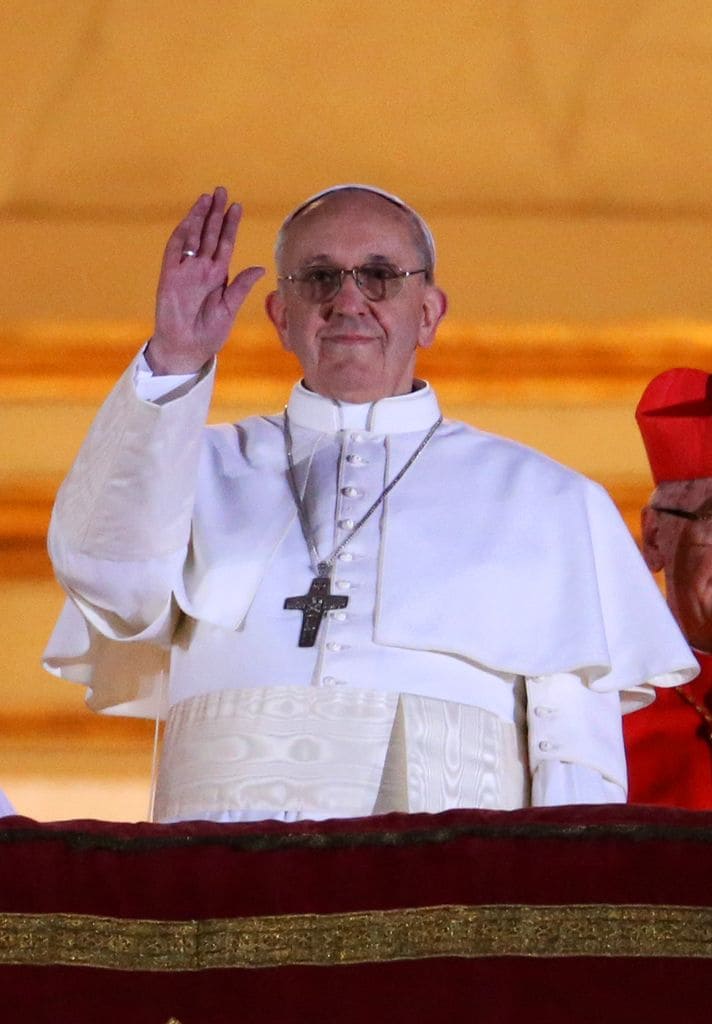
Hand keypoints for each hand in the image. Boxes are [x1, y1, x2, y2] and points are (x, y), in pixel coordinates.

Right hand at [147, 187, 264, 373]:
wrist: (188, 348)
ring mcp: (185, 270)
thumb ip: (241, 287)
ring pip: (193, 237)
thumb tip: (261, 268)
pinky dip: (182, 233)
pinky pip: (175, 249)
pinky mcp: (170, 275)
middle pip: (209, 234)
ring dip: (199, 217)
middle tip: (221, 191)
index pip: (225, 244)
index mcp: (218, 276)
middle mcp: (202, 269)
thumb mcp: (230, 309)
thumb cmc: (209, 333)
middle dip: (215, 213)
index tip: (237, 206)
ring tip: (208, 197)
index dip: (230, 226)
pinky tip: (191, 218)